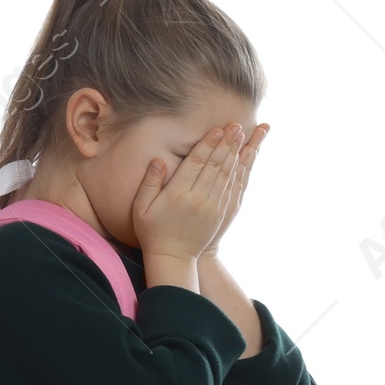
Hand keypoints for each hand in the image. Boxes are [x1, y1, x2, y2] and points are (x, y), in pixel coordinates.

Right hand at [132, 122, 264, 260]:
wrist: (173, 259)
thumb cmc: (153, 231)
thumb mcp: (142, 207)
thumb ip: (150, 182)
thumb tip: (158, 159)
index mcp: (178, 194)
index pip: (197, 163)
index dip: (208, 144)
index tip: (218, 129)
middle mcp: (198, 199)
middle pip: (215, 165)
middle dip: (226, 144)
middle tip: (235, 125)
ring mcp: (212, 207)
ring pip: (226, 175)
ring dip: (235, 154)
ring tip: (242, 136)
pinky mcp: (220, 214)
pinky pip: (231, 189)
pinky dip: (237, 172)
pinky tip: (241, 159)